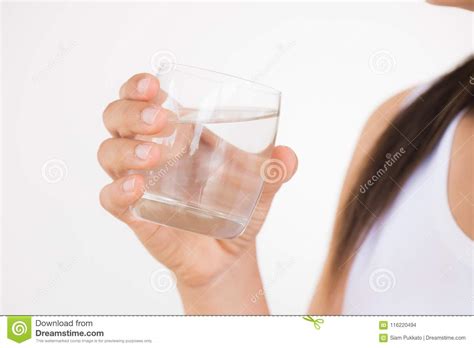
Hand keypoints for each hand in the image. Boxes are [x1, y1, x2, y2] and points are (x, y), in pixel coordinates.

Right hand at [98, 73, 297, 294]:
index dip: (137, 86)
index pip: (141, 100)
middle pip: (116, 119)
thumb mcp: (259, 189)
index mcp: (175, 136)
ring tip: (155, 156)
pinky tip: (137, 187)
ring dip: (127, 149)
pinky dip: (118, 191)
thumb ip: (274, 171)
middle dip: (131, 112)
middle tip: (160, 119)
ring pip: (109, 154)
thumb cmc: (235, 212)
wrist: (226, 256)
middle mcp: (149, 154)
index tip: (153, 84)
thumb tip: (288, 157)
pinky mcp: (136, 216)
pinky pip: (111, 199)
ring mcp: (139, 184)